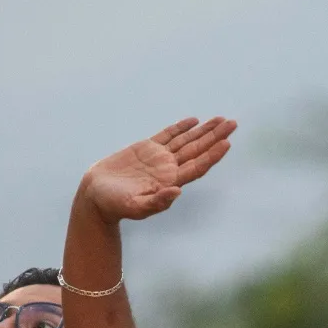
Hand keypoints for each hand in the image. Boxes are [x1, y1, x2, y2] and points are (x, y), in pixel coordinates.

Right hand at [75, 117, 236, 223]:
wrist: (95, 196)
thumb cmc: (114, 206)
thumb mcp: (134, 207)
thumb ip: (156, 202)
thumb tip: (177, 192)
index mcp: (169, 182)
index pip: (197, 167)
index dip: (212, 155)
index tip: (226, 143)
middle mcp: (168, 169)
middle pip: (197, 150)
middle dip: (215, 136)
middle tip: (233, 124)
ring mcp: (159, 158)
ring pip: (186, 141)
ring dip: (204, 130)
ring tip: (222, 120)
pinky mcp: (146, 149)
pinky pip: (168, 135)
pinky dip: (181, 128)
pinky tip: (194, 121)